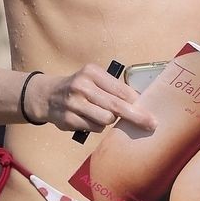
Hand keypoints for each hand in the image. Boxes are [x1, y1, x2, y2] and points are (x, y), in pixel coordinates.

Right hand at [30, 64, 156, 135]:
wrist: (47, 96)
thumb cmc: (80, 88)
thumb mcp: (94, 79)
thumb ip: (113, 88)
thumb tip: (140, 104)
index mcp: (92, 72)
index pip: (121, 90)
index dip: (137, 102)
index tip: (150, 111)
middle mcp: (82, 86)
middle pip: (116, 106)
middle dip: (136, 117)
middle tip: (151, 124)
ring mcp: (74, 103)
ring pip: (106, 119)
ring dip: (109, 120)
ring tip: (101, 113)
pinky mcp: (69, 119)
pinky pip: (94, 128)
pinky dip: (97, 126)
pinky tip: (88, 118)